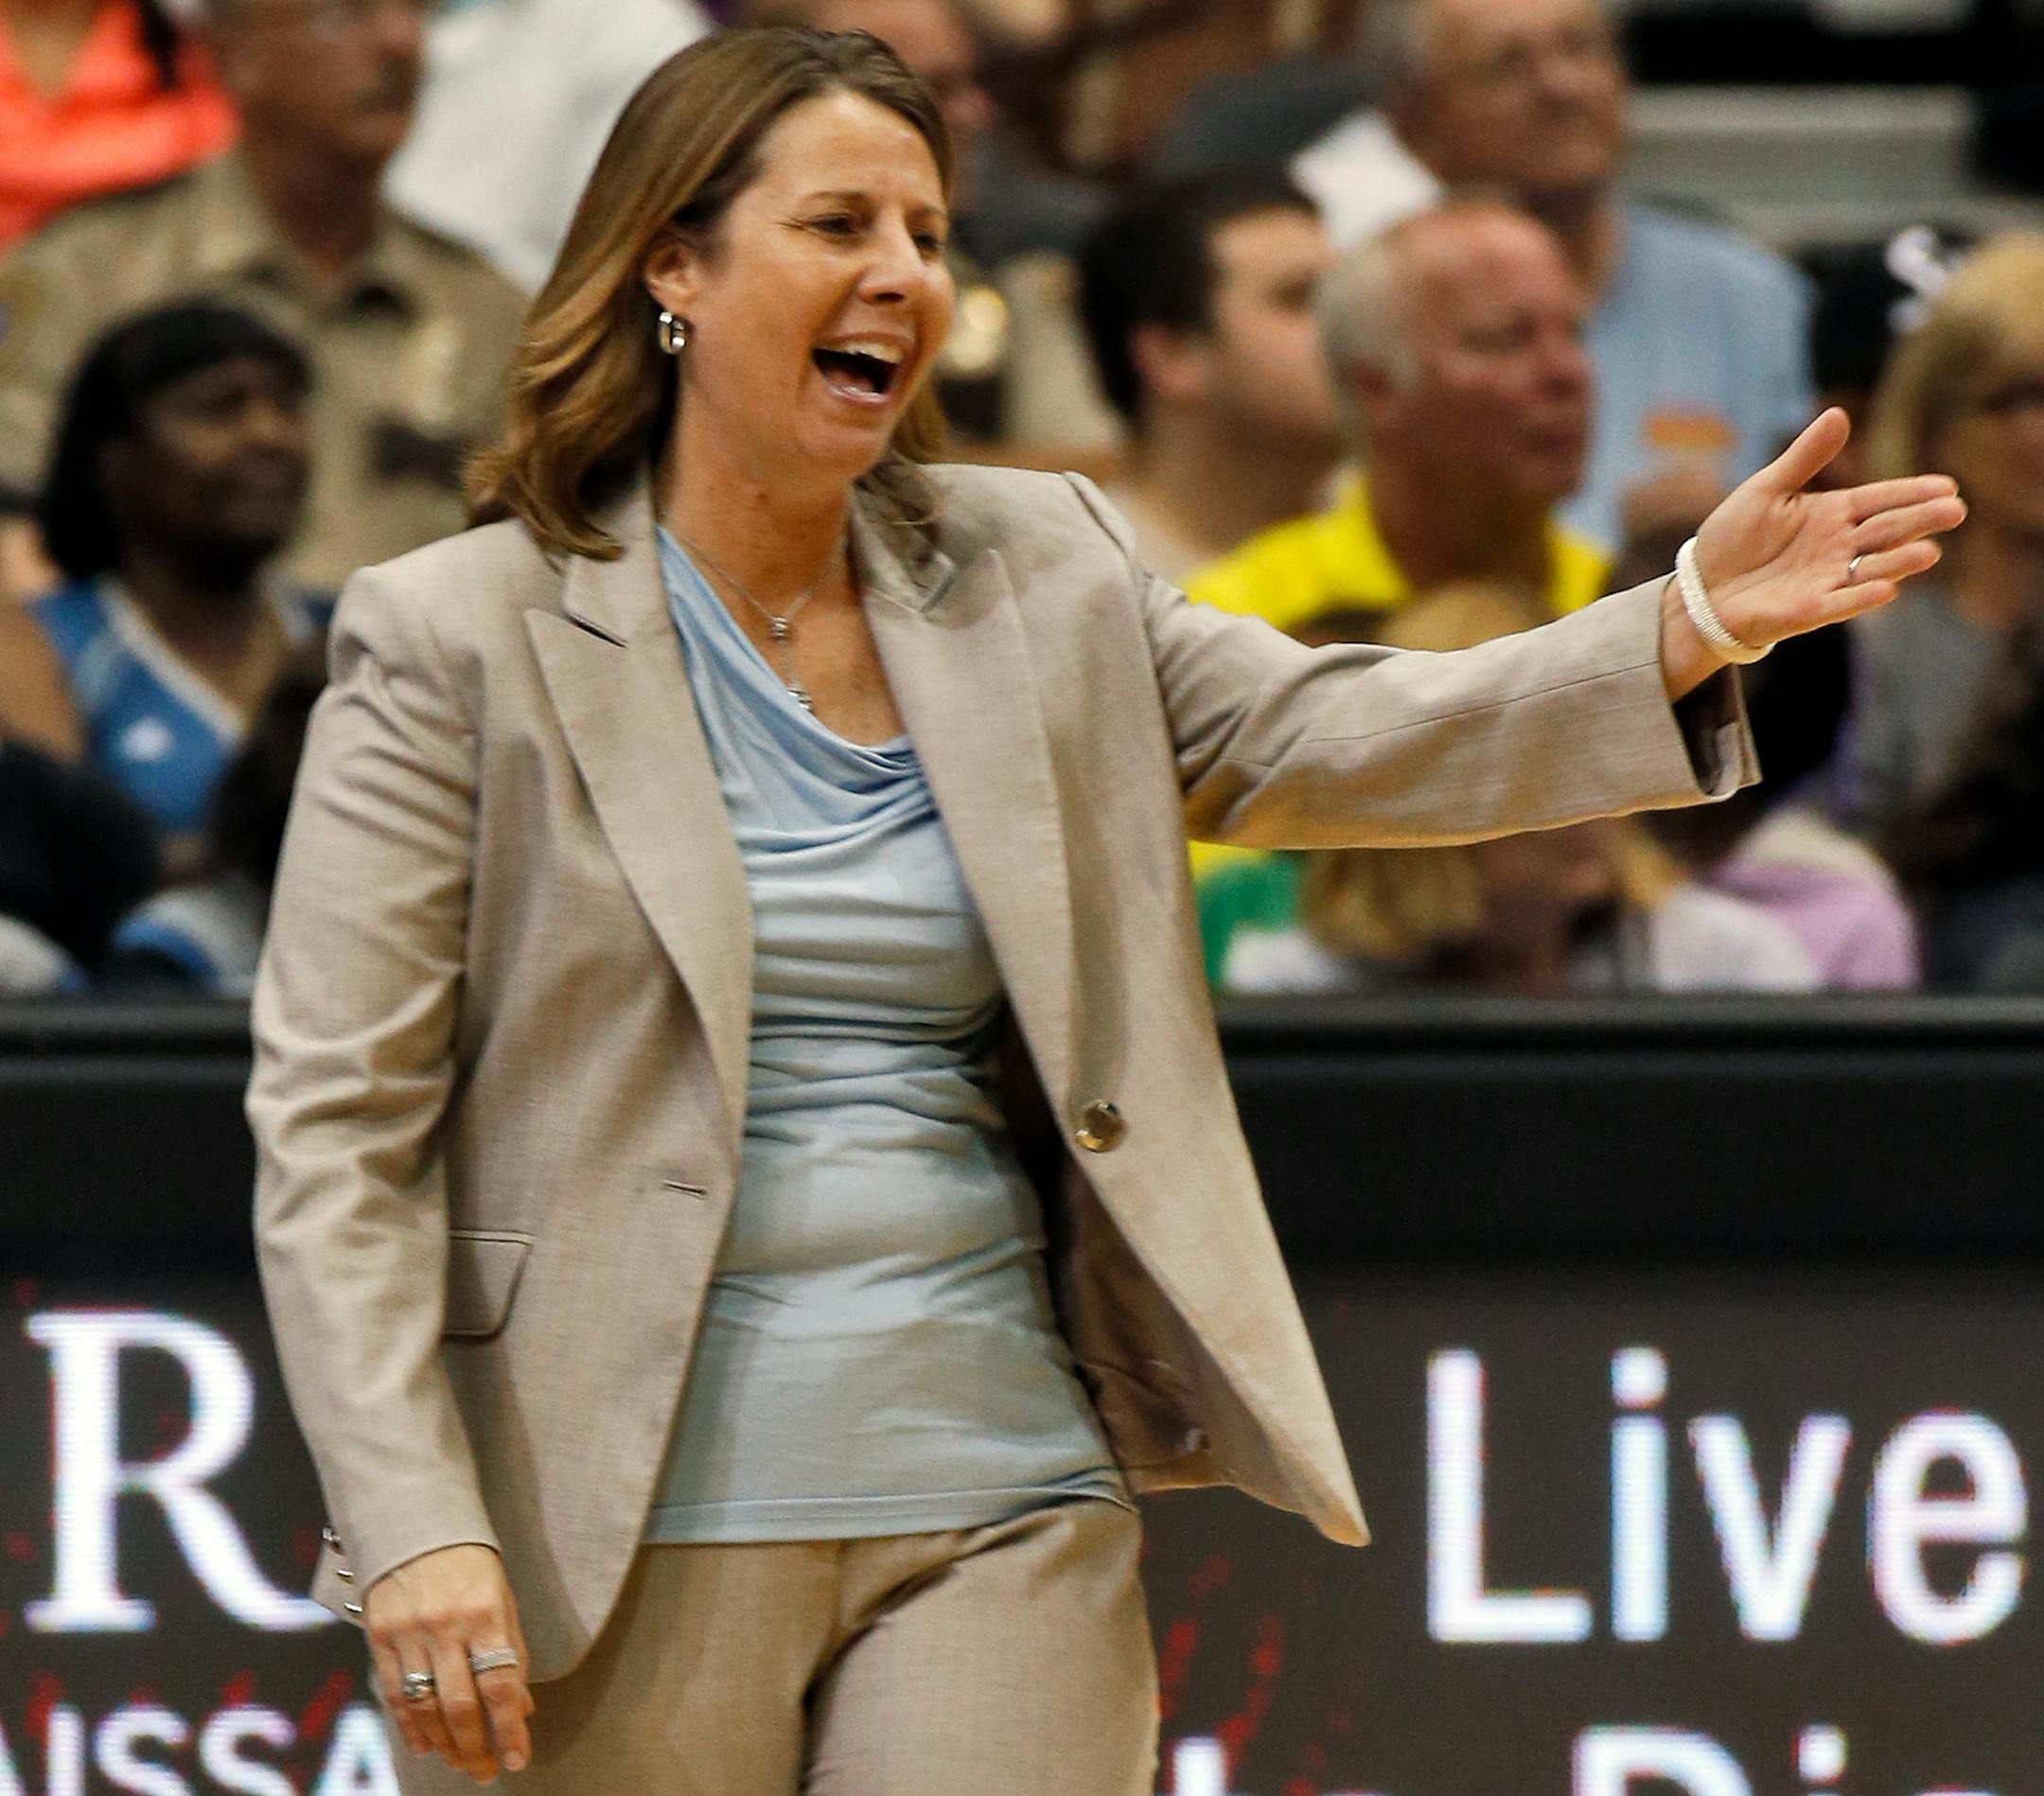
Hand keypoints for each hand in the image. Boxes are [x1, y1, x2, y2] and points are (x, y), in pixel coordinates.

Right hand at [365, 1542, 533, 1783]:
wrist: (418, 1523)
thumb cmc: (471, 1565)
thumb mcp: (503, 1599)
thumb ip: (512, 1652)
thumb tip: (522, 1708)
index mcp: (485, 1613)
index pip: (501, 1684)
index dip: (510, 1728)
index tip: (517, 1759)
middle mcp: (446, 1625)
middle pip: (461, 1704)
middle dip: (475, 1746)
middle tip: (485, 1771)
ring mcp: (409, 1632)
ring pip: (425, 1705)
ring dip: (444, 1743)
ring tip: (460, 1761)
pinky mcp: (379, 1635)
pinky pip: (395, 1692)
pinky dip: (410, 1726)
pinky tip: (424, 1745)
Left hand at [1659, 408, 1965, 696]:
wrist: (1701, 586)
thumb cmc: (1736, 537)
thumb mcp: (1767, 489)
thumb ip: (1804, 457)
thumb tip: (1838, 413)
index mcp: (1833, 514)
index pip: (1880, 500)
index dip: (1912, 493)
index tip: (1948, 486)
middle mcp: (1838, 548)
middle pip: (1886, 532)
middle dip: (1920, 522)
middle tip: (1956, 511)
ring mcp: (1825, 580)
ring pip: (1871, 570)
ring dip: (1899, 563)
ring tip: (1929, 553)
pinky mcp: (1804, 611)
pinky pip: (1837, 603)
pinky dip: (1859, 597)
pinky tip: (1886, 590)